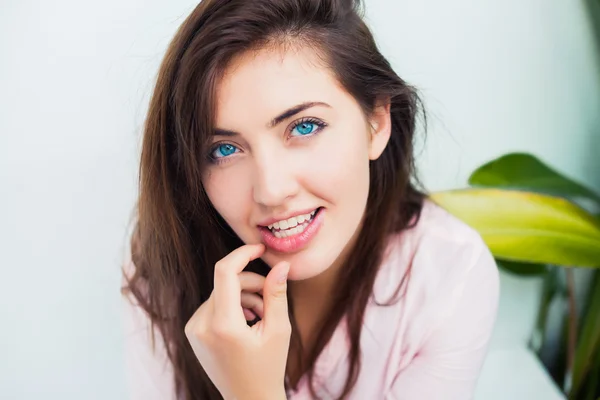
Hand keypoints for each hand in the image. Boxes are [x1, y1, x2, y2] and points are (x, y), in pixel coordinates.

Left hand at [184, 244, 289, 399]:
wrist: (248, 399)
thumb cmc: (267, 367)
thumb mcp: (278, 330)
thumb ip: (277, 294)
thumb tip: (281, 265)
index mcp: (222, 324)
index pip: (225, 272)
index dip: (243, 253)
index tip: (260, 249)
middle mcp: (201, 325)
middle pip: (226, 282)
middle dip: (252, 284)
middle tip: (271, 299)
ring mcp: (194, 329)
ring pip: (221, 292)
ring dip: (244, 296)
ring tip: (262, 316)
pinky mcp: (193, 331)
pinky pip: (214, 304)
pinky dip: (232, 306)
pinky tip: (247, 322)